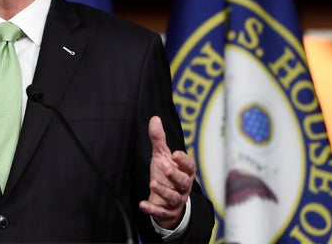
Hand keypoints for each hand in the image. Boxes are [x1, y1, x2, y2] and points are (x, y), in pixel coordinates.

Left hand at [138, 115, 194, 229]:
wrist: (166, 200)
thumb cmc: (166, 175)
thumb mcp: (162, 156)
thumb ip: (159, 140)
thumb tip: (155, 118)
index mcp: (184, 172)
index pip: (189, 166)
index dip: (184, 161)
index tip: (175, 154)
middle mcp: (183, 187)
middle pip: (184, 182)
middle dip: (175, 175)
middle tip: (165, 167)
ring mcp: (176, 200)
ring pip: (173, 198)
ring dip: (163, 191)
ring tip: (152, 183)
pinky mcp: (167, 212)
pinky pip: (161, 213)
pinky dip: (152, 209)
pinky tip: (142, 204)